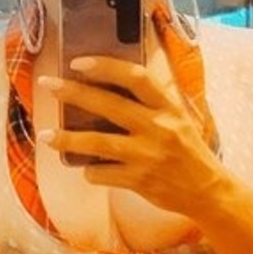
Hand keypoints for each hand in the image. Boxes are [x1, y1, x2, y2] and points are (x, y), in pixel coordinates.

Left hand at [41, 54, 222, 214]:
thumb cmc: (188, 151)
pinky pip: (103, 173)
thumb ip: (151, 104)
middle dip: (73, 93)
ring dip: (67, 138)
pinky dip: (89, 171)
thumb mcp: (178, 118)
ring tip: (45, 135)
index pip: (136, 77)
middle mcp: (159, 128)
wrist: (207, 191)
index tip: (78, 62)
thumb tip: (109, 88)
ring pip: (99, 142)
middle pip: (109, 105)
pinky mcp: (140, 180)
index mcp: (168, 107)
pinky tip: (85, 168)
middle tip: (47, 84)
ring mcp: (148, 155)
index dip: (105, 67)